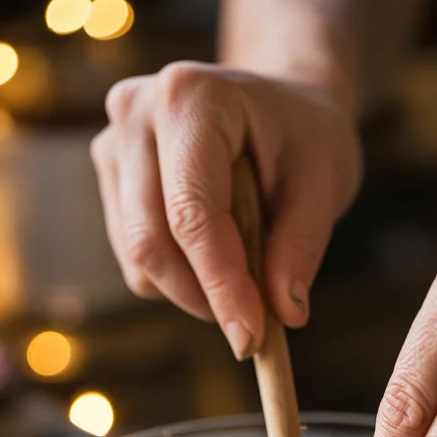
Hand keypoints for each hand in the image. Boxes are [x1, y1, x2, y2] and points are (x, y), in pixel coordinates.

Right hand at [91, 62, 361, 356]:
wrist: (280, 106)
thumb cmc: (306, 136)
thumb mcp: (325, 181)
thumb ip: (302, 245)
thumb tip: (285, 313)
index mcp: (190, 98)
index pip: (192, 213)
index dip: (220, 283)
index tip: (250, 339)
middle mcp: (134, 113)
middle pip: (151, 241)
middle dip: (204, 296)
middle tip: (256, 325)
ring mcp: (113, 146)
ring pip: (139, 258)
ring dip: (194, 289)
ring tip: (248, 265)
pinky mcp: (111, 180)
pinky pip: (136, 259)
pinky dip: (179, 277)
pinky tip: (218, 249)